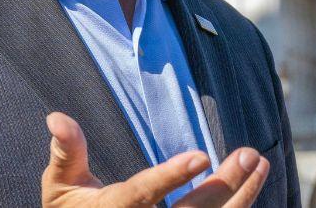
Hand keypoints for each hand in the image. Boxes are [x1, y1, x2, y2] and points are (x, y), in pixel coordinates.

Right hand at [41, 112, 269, 207]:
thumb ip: (66, 153)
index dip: (171, 177)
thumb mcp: (60, 187)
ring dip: (241, 197)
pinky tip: (252, 187)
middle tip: (249, 155)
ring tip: (259, 164)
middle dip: (225, 187)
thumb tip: (56, 117)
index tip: (201, 156)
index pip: (144, 194)